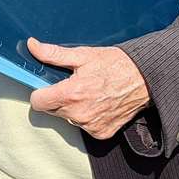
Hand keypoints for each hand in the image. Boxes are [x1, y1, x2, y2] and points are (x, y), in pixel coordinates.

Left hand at [26, 39, 150, 140]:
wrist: (145, 79)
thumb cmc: (115, 64)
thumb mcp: (83, 54)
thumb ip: (53, 54)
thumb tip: (32, 46)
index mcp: (71, 94)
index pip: (38, 102)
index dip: (40, 92)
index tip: (47, 86)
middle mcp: (79, 114)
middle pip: (52, 110)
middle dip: (57, 98)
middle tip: (73, 85)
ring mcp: (91, 125)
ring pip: (68, 118)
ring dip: (72, 108)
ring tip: (89, 93)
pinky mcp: (101, 133)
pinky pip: (84, 126)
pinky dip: (87, 117)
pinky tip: (98, 103)